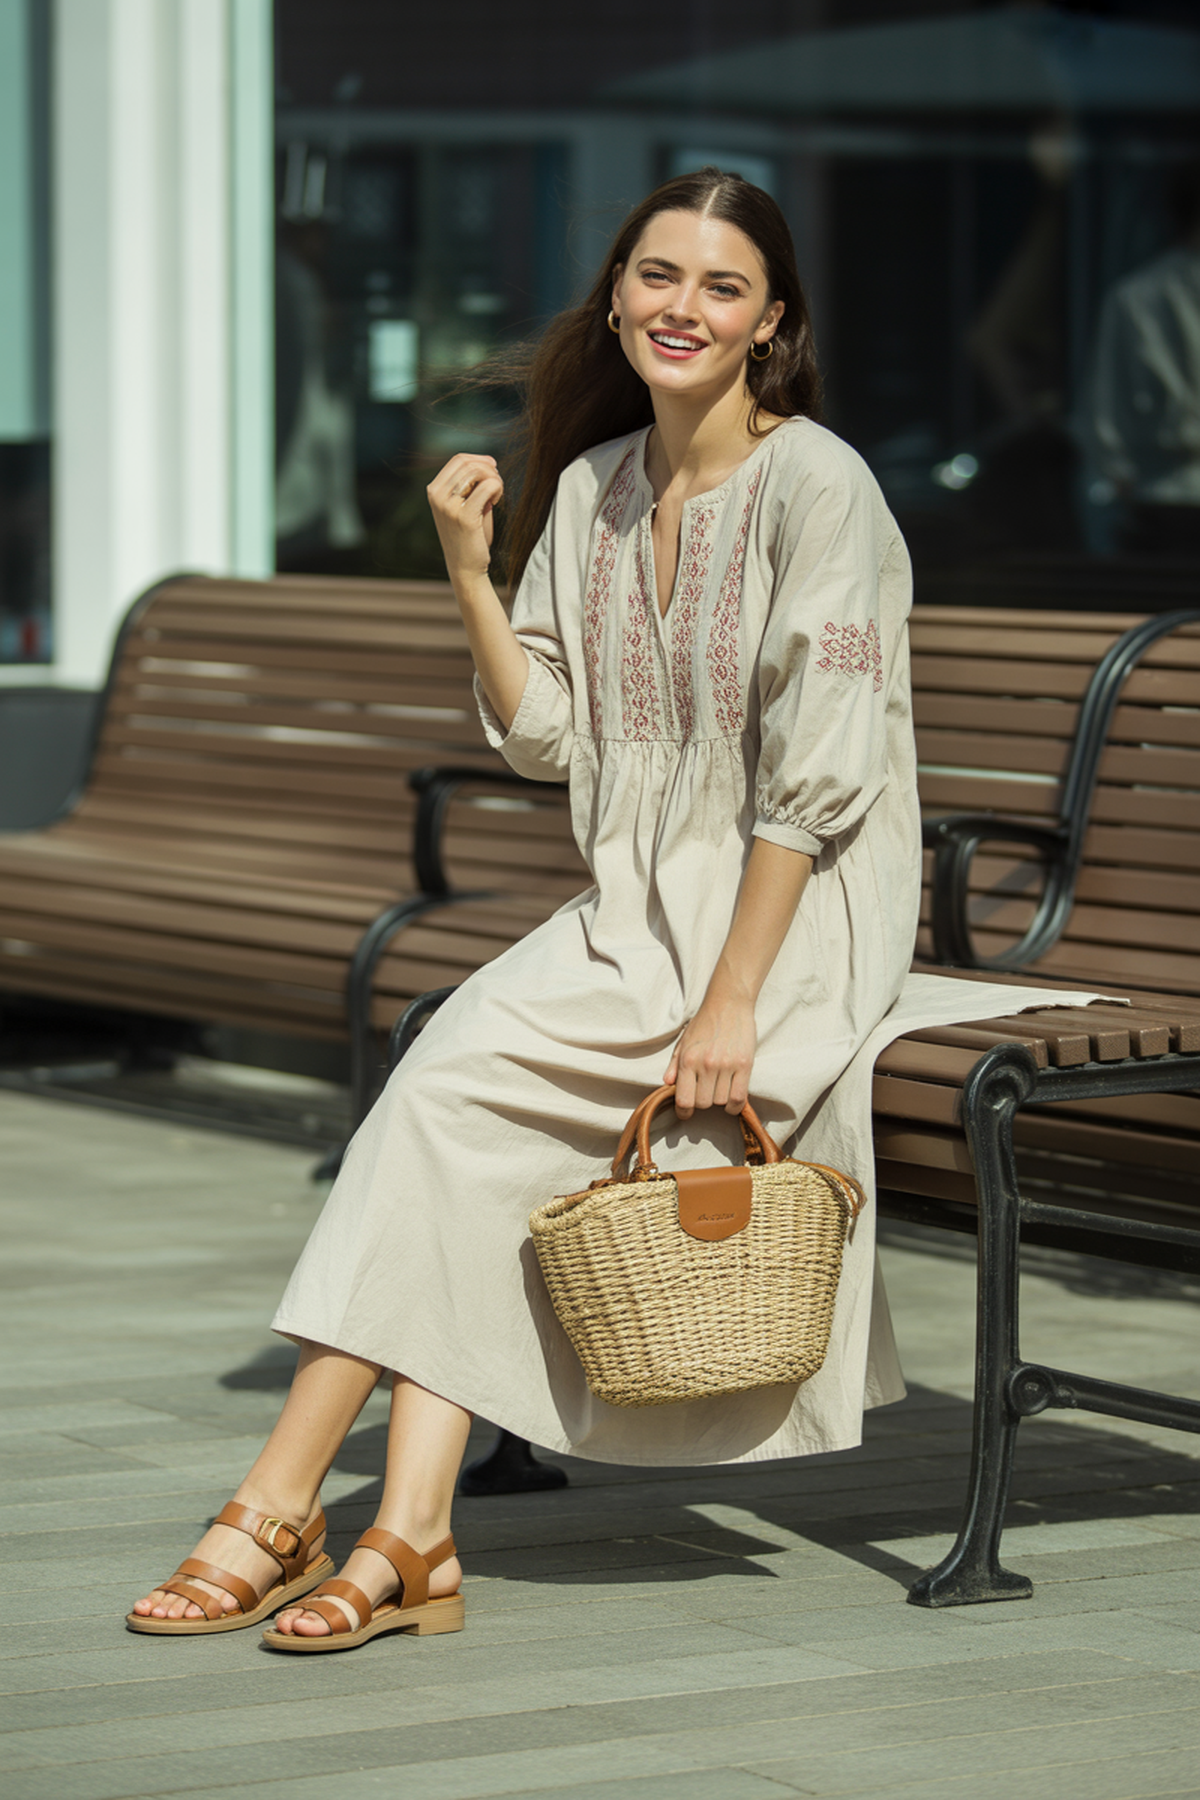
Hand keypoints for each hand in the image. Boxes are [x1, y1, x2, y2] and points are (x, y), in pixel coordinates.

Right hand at [426, 454, 503, 589]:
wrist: (465, 567)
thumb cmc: (469, 535)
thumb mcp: (463, 504)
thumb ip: (470, 483)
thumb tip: (488, 461)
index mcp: (434, 490)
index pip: (458, 459)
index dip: (480, 459)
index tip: (494, 470)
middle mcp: (437, 495)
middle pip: (469, 463)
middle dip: (490, 470)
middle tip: (497, 487)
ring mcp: (448, 505)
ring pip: (478, 471)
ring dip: (495, 479)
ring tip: (495, 496)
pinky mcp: (464, 516)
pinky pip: (488, 486)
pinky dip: (497, 489)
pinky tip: (495, 502)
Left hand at [664, 994, 756, 1118]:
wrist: (728, 1003)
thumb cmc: (704, 1023)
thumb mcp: (683, 1042)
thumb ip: (674, 1065)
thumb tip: (667, 1084)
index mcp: (688, 1060)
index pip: (684, 1100)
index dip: (684, 1112)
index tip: (686, 1113)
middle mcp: (706, 1064)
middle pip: (703, 1104)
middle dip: (702, 1103)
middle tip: (704, 1094)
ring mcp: (726, 1065)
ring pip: (721, 1102)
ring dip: (719, 1101)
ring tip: (718, 1089)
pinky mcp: (745, 1065)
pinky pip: (738, 1097)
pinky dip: (734, 1106)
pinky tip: (731, 1103)